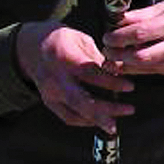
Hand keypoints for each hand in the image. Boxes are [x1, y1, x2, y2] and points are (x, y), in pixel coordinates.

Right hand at [16, 21, 134, 133]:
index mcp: (63, 58)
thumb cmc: (63, 41)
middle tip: (129, 110)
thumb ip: (98, 58)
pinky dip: (86, 121)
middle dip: (106, 108)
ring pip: (74, 112)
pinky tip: (100, 120)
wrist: (34, 47)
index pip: (89, 74)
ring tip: (116, 122)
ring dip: (98, 120)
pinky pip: (68, 117)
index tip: (130, 86)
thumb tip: (119, 72)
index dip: (110, 82)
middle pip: (80, 99)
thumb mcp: (81, 40)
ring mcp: (49, 92)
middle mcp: (54, 78)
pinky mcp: (49, 101)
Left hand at [102, 0, 163, 77]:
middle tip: (108, 52)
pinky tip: (138, 61)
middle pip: (141, 57)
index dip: (118, 38)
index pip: (139, 34)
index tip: (107, 38)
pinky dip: (146, 67)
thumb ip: (139, 16)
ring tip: (119, 58)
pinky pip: (160, 71)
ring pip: (149, 68)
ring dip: (129, 65)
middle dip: (119, 56)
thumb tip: (115, 23)